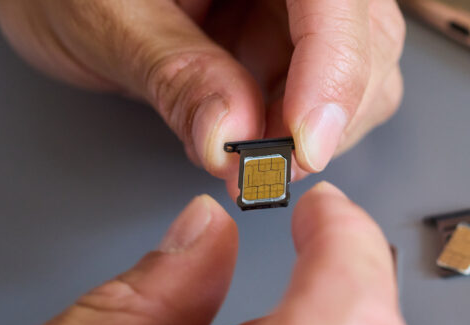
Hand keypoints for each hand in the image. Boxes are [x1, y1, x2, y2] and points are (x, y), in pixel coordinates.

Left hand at [0, 0, 404, 179]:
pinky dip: (293, 129)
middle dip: (324, 112)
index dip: (334, 71)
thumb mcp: (103, 16)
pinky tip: (246, 133)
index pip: (333, 1)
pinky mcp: (295, 37)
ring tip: (239, 149)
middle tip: (260, 165)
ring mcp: (301, 5)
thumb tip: (231, 134)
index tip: (306, 143)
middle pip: (367, 38)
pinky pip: (328, 92)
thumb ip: (175, 71)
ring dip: (310, 127)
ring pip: (363, 71)